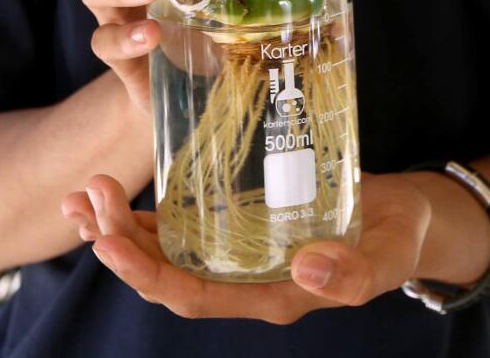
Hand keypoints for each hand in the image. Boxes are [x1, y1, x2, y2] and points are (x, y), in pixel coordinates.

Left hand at [61, 172, 430, 323]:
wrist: (407, 215)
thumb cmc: (398, 237)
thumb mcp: (385, 255)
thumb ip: (351, 271)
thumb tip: (305, 268)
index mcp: (270, 296)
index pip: (194, 297)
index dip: (149, 275)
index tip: (109, 244)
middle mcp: (243, 280)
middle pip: (167, 274)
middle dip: (120, 242)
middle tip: (89, 198)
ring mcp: (238, 253)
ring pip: (167, 251)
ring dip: (120, 228)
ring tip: (82, 197)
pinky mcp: (240, 224)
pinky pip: (184, 225)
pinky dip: (147, 212)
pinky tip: (119, 193)